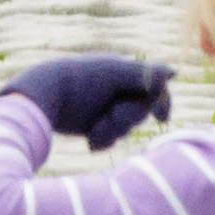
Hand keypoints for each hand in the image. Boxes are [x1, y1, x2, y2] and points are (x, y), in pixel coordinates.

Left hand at [4, 54, 173, 150]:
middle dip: (126, 119)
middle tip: (108, 118)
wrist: (40, 98)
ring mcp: (105, 108)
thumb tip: (174, 72)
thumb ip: (144, 74)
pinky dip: (103, 140)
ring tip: (92, 134)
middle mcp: (117, 90)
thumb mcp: (113, 76)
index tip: (162, 119)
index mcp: (124, 73)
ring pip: (126, 128)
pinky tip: (89, 142)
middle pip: (141, 112)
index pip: (155, 88)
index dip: (163, 103)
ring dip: (113, 132)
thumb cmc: (77, 81)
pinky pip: (110, 138)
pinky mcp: (93, 125)